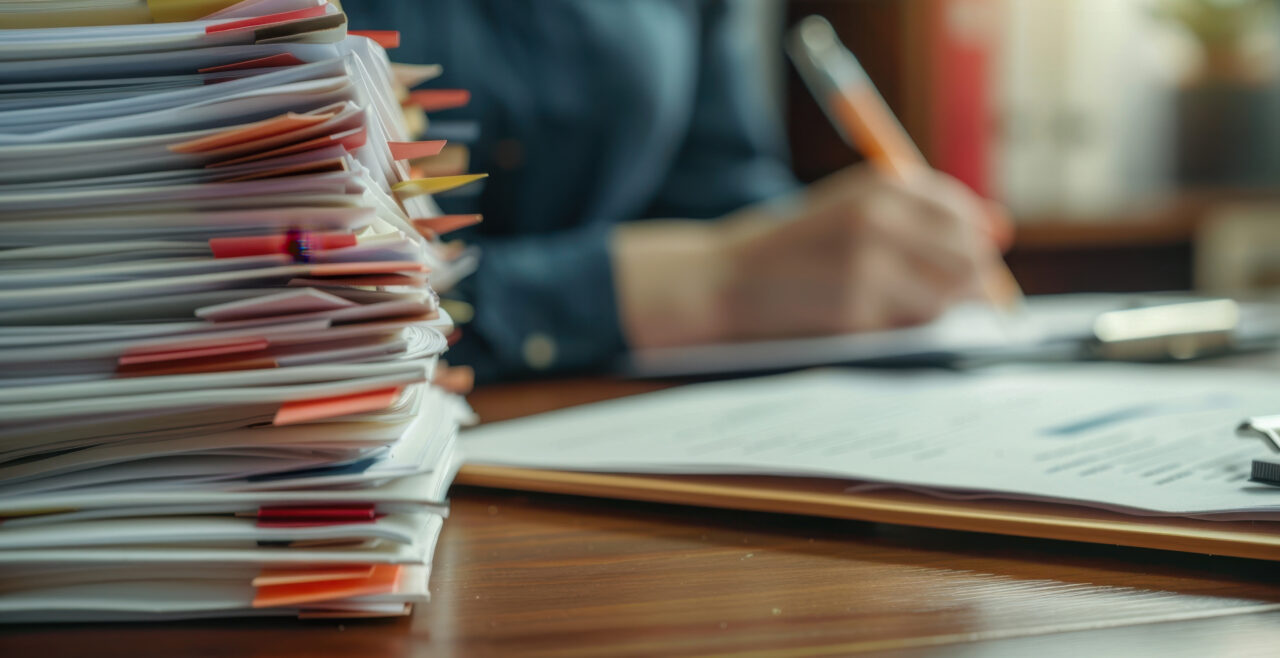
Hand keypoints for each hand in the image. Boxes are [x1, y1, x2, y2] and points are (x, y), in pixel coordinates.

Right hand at [613, 165, 1013, 347]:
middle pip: (967, 258)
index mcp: (880, 186)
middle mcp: (880, 219)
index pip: (959, 213)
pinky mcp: (857, 313)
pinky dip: (904, 331)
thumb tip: (1000, 228)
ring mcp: (870, 268)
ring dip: (935, 310)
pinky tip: (872, 322)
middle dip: (967, 282)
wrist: (723, 280)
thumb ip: (920, 214)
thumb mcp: (852, 209)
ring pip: (947, 299)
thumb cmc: (791, 248)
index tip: (967, 259)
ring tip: (895, 306)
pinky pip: (911, 329)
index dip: (971, 242)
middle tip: (944, 296)